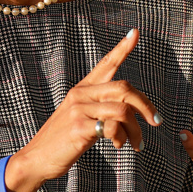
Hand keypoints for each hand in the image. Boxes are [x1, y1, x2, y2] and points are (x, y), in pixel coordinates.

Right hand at [12, 29, 160, 182]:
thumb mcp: (82, 117)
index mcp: (82, 89)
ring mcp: (79, 110)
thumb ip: (103, 109)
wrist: (37, 158)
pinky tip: (117, 145)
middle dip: (146, 106)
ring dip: (136, 130)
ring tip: (135, 143)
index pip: (105, 64)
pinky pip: (113, 127)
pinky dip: (122, 138)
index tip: (135, 33)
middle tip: (155, 122)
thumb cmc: (63, 140)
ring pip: (123, 111)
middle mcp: (80, 95)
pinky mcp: (80, 128)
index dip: (122, 48)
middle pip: (125, 89)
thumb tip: (132, 112)